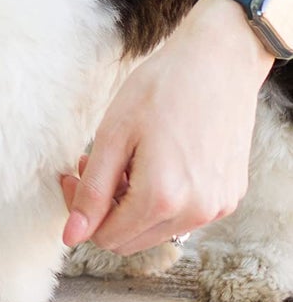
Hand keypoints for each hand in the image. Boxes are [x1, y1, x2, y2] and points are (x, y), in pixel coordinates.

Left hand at [61, 0, 268, 256]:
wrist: (219, 62)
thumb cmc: (161, 89)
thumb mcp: (112, 136)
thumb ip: (92, 191)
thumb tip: (71, 236)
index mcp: (162, 199)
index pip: (107, 236)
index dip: (82, 211)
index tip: (73, 174)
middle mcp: (196, 213)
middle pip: (131, 240)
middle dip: (105, 209)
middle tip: (94, 167)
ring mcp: (217, 207)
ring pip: (157, 231)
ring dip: (132, 205)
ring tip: (125, 161)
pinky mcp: (230, 196)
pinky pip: (184, 216)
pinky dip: (162, 199)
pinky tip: (154, 162)